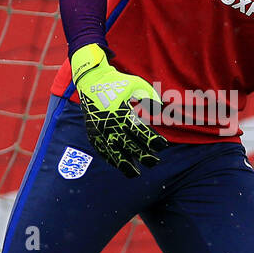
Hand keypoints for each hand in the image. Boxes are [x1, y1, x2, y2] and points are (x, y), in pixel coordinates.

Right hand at [71, 44, 168, 176]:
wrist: (90, 79)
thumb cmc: (117, 82)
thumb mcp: (136, 84)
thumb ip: (149, 95)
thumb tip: (160, 107)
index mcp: (121, 112)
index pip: (140, 132)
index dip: (152, 140)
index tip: (163, 146)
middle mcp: (109, 123)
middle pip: (128, 145)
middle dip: (143, 155)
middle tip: (155, 162)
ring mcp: (98, 130)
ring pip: (113, 152)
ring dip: (125, 164)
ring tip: (135, 173)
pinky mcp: (91, 132)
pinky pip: (101, 149)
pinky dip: (110, 159)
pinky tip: (119, 165)